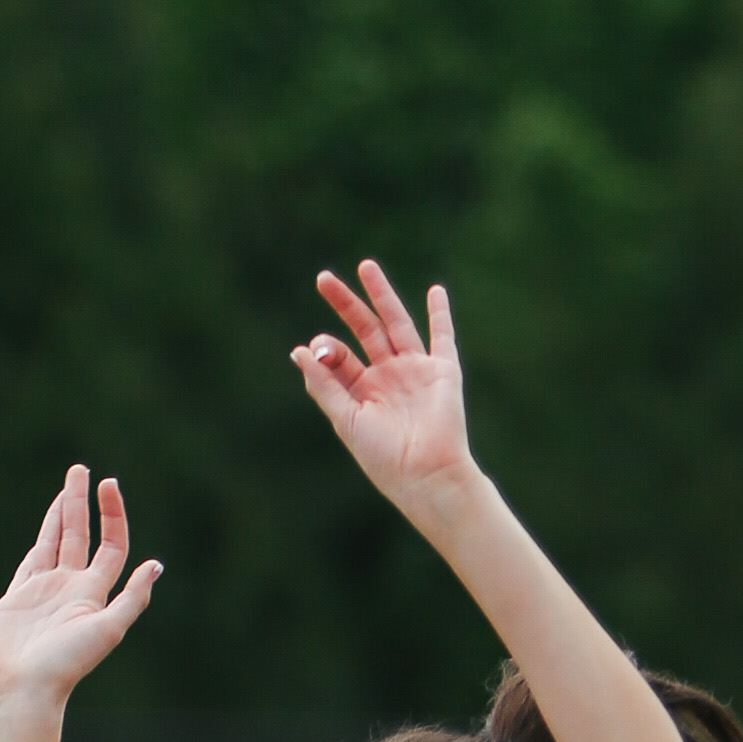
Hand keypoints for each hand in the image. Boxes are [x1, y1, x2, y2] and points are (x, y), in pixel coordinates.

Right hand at [0, 465, 162, 717]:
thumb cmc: (67, 662)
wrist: (26, 686)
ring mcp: (45, 590)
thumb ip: (132, 598)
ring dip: (62, 514)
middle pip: (81, 535)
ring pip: (56, 542)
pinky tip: (49, 525)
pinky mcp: (19, 596)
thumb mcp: (108, 629)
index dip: (113, 515)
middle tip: (82, 470)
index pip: (111, 545)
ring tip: (68, 486)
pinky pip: (33, 560)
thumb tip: (156, 566)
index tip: (109, 485)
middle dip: (82, 502)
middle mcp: (72, 588)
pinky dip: (43, 539)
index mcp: (94, 593)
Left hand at [290, 262, 476, 508]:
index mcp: (363, 392)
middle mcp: (389, 377)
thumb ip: (323, 385)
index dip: (327, 348)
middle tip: (323, 278)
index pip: (340, 357)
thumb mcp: (346, 419)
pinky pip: (442, 338)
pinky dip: (440, 315)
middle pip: (365, 330)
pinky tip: (435, 292)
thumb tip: (299, 351)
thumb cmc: (383, 457)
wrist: (426, 475)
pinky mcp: (443, 372)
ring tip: (365, 266)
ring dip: (382, 295)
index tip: (319, 348)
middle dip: (345, 304)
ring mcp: (416, 371)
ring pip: (397, 324)